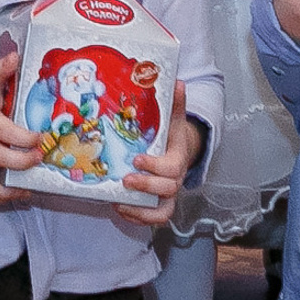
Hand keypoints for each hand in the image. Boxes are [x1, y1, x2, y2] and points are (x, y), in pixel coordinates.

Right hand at [0, 54, 39, 209]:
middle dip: (24, 162)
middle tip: (41, 158)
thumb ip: (1, 70)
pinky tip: (20, 191)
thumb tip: (16, 56)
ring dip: (11, 191)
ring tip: (30, 185)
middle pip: (0, 159)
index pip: (4, 133)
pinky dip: (3, 197)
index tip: (41, 138)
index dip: (25, 139)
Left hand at [113, 78, 197, 229]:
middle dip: (146, 185)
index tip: (137, 159)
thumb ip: (175, 103)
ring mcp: (167, 194)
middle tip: (125, 179)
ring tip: (120, 201)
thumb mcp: (174, 119)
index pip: (172, 167)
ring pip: (163, 211)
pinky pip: (154, 218)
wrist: (179, 154)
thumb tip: (177, 81)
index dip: (155, 166)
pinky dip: (138, 217)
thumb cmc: (172, 137)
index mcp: (177, 159)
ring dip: (142, 210)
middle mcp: (175, 180)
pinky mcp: (158, 204)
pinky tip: (120, 208)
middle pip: (167, 189)